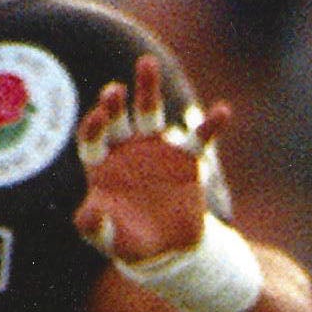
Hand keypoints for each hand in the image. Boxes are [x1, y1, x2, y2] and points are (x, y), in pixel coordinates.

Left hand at [73, 54, 231, 263]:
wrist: (166, 249)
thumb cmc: (128, 240)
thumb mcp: (107, 238)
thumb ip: (94, 226)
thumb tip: (88, 213)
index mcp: (102, 162)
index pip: (93, 138)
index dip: (94, 127)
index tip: (98, 117)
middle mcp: (126, 147)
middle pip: (118, 117)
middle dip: (114, 102)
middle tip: (115, 90)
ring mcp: (155, 149)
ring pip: (150, 113)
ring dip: (148, 88)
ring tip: (147, 63)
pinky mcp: (185, 158)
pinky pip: (199, 138)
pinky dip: (210, 125)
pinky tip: (223, 111)